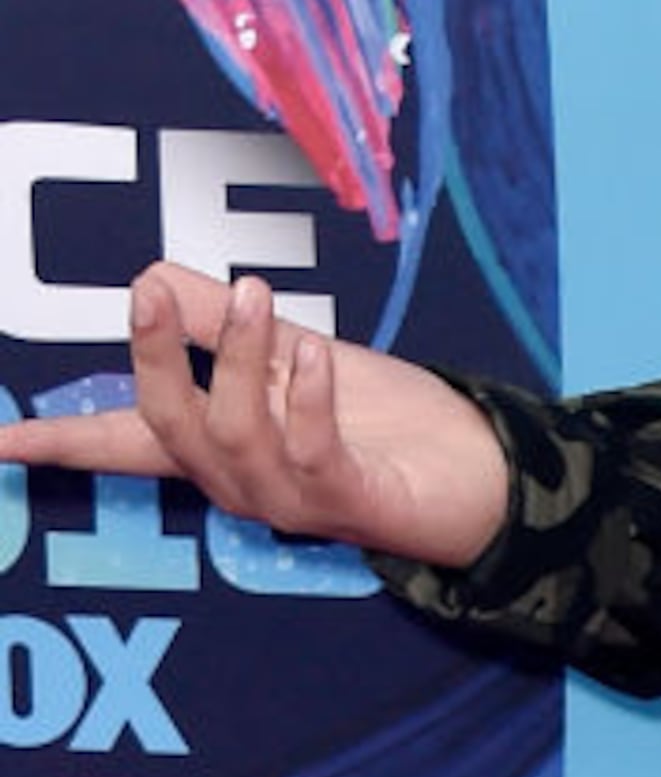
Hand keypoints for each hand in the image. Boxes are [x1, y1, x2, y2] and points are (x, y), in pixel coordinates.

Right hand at [0, 263, 510, 569]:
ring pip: (234, 434)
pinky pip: (308, 450)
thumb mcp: (302, 357)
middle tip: (154, 288)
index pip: (123, 444)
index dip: (57, 440)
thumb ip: (228, 326)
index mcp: (220, 449)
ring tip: (260, 298)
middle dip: (154, 356)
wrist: (486, 476)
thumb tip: (156, 276)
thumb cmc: (392, 422)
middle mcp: (240, 482)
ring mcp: (288, 500)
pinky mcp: (345, 501)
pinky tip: (313, 352)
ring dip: (240, 360)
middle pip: (168, 426)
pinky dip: (305, 397)